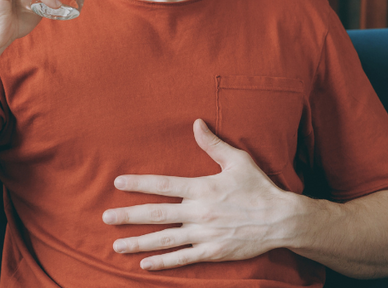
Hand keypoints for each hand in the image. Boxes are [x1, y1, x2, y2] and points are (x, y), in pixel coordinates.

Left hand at [102, 119, 295, 270]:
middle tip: (105, 216)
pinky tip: (144, 263)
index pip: (163, 185)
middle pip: (156, 214)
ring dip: (138, 242)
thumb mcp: (238, 160)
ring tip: (117, 245)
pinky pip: (183, 258)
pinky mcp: (212, 252)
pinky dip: (163, 262)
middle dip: (128, 216)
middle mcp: (199, 212)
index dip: (138, 184)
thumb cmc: (259, 187)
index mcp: (202, 188)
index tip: (117, 183)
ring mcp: (204, 234)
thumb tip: (196, 123)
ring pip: (164, 239)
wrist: (281, 219)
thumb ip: (213, 144)